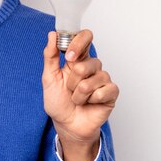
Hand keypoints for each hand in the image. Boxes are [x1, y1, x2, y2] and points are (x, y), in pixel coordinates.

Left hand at [42, 30, 118, 160]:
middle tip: (69, 89)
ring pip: (93, 79)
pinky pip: (103, 90)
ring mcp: (103, 79)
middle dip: (73, 80)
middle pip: (87, 62)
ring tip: (77, 99)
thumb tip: (52, 34)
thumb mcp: (49, 78)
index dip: (79, 43)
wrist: (66, 125)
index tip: (69, 56)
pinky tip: (90, 103)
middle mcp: (92, 66)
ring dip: (79, 94)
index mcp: (77, 59)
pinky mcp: (111, 92)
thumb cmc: (58, 102)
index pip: (85, 37)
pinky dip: (92, 100)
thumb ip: (50, 56)